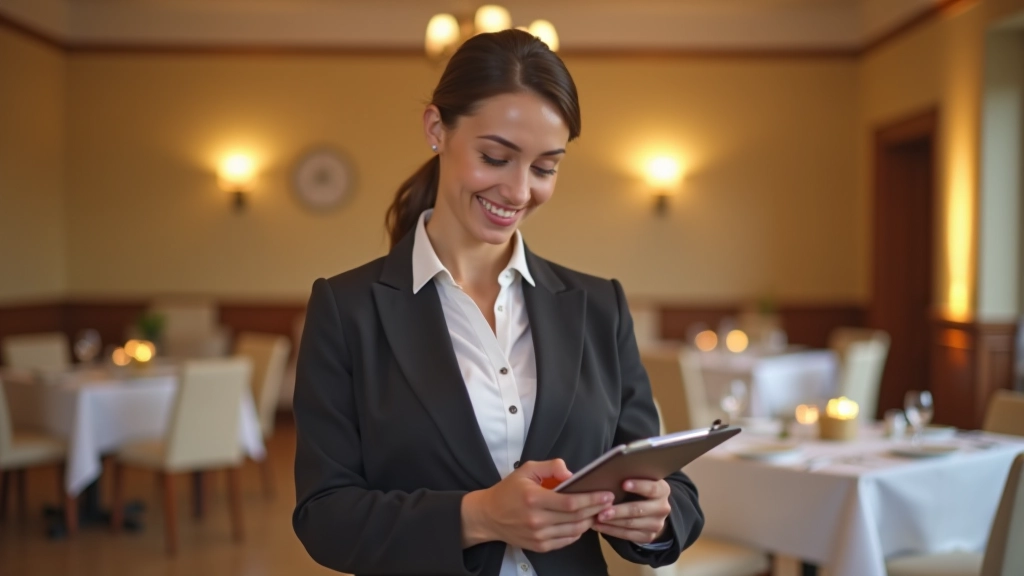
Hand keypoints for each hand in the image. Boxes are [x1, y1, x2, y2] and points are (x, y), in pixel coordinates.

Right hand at [461, 459, 613, 552]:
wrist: (489, 516)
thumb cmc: (509, 491)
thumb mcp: (527, 470)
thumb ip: (551, 467)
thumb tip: (571, 473)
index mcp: (533, 498)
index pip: (570, 502)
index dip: (591, 499)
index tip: (606, 494)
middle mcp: (536, 520)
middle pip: (576, 518)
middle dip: (596, 509)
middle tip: (609, 502)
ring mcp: (538, 536)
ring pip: (574, 531)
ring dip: (589, 521)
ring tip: (599, 512)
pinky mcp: (539, 546)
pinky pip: (566, 541)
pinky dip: (578, 532)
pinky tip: (583, 522)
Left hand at [592, 479, 671, 544]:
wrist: (653, 511)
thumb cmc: (640, 490)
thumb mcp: (643, 481)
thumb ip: (633, 478)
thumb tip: (610, 474)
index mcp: (663, 491)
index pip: (652, 488)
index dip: (639, 486)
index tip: (623, 484)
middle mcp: (662, 508)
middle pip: (638, 509)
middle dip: (619, 510)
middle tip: (602, 510)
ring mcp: (657, 524)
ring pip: (631, 524)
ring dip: (612, 522)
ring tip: (596, 518)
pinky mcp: (648, 536)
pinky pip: (627, 535)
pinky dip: (611, 530)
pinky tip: (598, 526)